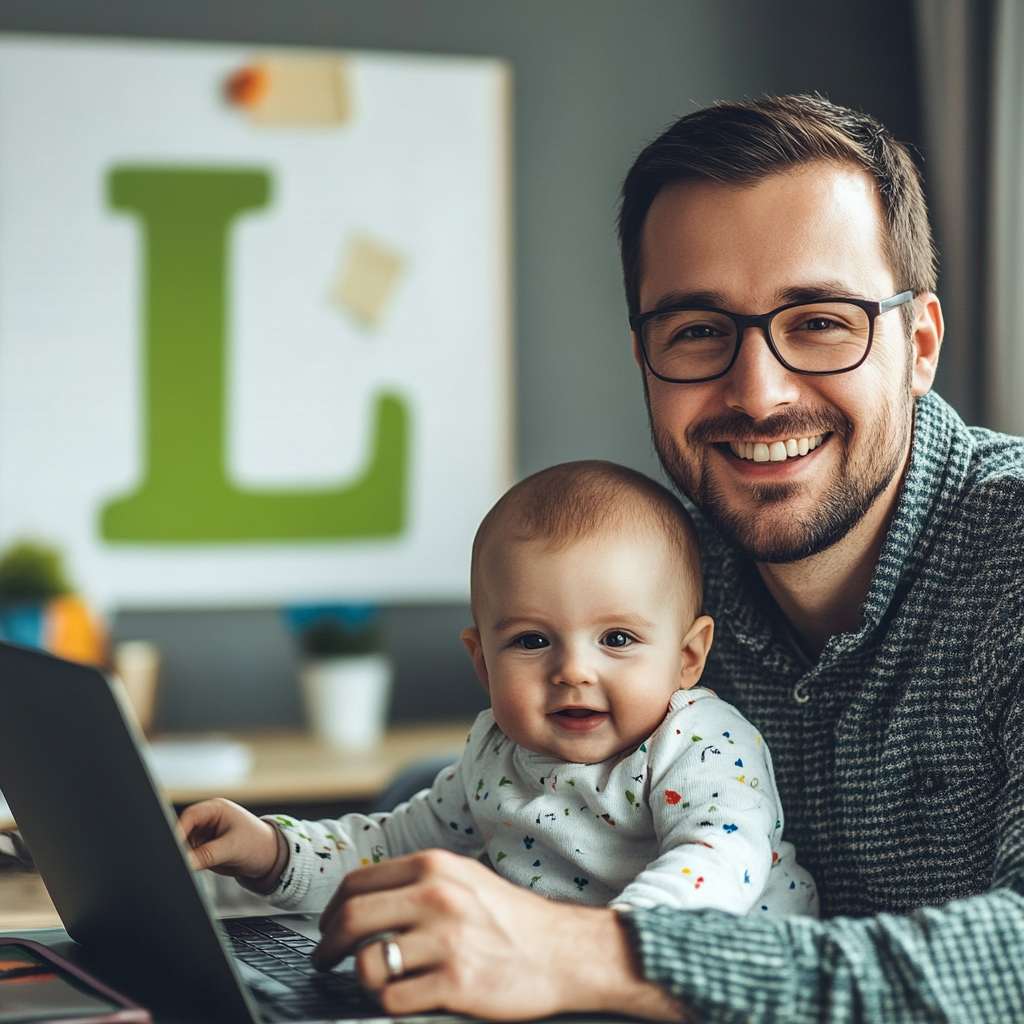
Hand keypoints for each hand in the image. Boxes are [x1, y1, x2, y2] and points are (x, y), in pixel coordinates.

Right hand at [178, 798, 280, 879]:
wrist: (267, 857)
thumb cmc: (257, 843)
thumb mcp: (232, 848)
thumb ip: (207, 854)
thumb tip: (185, 861)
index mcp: (216, 809)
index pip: (189, 816)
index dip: (178, 831)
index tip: (175, 849)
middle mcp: (208, 819)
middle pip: (182, 829)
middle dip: (180, 845)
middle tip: (182, 860)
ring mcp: (204, 833)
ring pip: (183, 844)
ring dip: (185, 855)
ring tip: (196, 863)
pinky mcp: (203, 847)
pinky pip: (189, 855)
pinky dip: (189, 862)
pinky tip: (197, 866)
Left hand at [313, 849, 688, 1020]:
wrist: (563, 951)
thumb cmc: (511, 917)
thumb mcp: (464, 878)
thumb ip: (417, 881)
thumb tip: (363, 896)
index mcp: (434, 866)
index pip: (356, 884)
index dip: (331, 911)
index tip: (327, 928)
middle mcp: (436, 897)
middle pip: (350, 920)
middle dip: (328, 946)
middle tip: (325, 960)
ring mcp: (446, 941)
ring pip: (367, 964)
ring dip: (362, 979)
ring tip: (373, 982)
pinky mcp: (456, 983)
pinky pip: (393, 1000)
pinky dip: (390, 1003)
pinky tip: (402, 997)